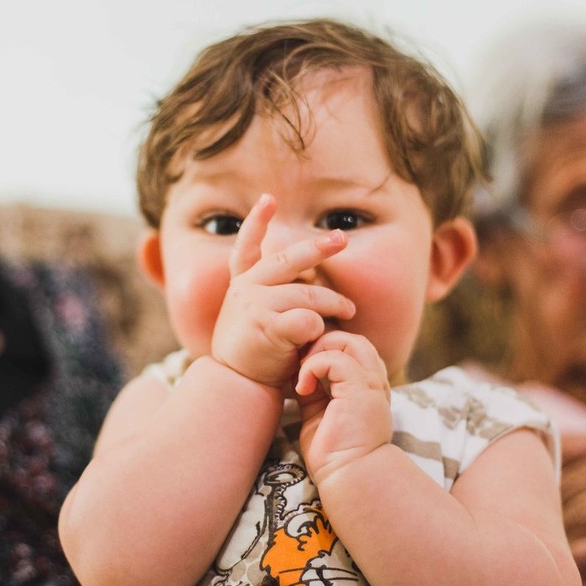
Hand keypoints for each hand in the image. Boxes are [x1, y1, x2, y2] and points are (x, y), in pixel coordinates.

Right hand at [211, 195, 354, 388]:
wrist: (236, 387)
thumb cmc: (255, 357)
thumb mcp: (257, 318)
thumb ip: (276, 296)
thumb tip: (313, 278)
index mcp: (242, 284)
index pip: (246, 247)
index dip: (257, 221)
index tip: (268, 198)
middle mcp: (246, 289)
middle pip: (288, 260)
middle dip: (318, 248)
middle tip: (341, 240)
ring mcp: (254, 304)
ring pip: (308, 294)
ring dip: (334, 304)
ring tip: (349, 312)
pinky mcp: (266, 324)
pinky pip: (308, 319)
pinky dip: (320, 328)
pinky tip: (323, 336)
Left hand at [294, 330, 391, 482]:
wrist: (349, 477)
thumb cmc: (334, 454)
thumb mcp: (320, 414)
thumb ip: (315, 391)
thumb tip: (299, 373)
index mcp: (367, 387)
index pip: (351, 349)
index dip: (324, 349)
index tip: (301, 368)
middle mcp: (374, 382)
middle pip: (352, 339)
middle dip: (321, 343)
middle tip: (300, 366)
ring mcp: (371, 384)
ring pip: (348, 341)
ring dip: (318, 351)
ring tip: (303, 373)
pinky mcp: (361, 391)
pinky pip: (336, 359)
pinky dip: (313, 366)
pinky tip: (302, 388)